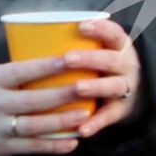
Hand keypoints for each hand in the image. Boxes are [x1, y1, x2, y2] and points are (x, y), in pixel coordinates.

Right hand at [0, 19, 141, 155]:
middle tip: (88, 87)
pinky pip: (32, 147)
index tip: (70, 58)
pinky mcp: (2, 148)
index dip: (46, 65)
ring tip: (85, 114)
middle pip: (32, 99)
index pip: (20, 70)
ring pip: (35, 125)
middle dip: (62, 94)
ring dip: (62, 121)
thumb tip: (58, 53)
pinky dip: (53, 146)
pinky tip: (73, 142)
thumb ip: (18, 72)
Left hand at [59, 17, 143, 139]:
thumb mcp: (94, 49)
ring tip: (78, 88)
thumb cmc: (97, 64)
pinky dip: (97, 122)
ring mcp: (125, 88)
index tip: (81, 26)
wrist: (123, 90)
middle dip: (91, 59)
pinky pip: (110, 116)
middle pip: (114, 59)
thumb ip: (73, 43)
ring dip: (96, 86)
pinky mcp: (121, 110)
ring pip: (114, 86)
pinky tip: (82, 129)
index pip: (113, 33)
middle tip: (68, 58)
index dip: (100, 29)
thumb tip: (29, 32)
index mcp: (118, 46)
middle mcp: (126, 65)